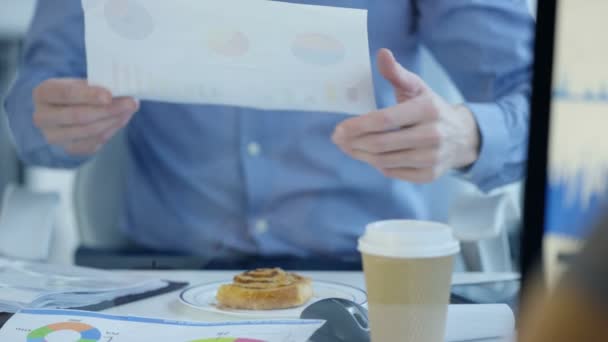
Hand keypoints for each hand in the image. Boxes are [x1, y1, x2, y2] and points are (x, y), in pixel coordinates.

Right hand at [33, 78, 138, 155]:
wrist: (63, 111)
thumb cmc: (75, 93)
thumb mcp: (79, 83)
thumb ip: (96, 87)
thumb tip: (123, 92)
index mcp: (43, 94)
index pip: (66, 94)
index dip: (88, 95)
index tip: (109, 95)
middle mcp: (42, 117)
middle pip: (79, 116)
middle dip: (109, 110)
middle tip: (131, 103)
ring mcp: (54, 136)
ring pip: (89, 131)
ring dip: (114, 121)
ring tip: (130, 110)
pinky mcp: (69, 149)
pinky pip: (94, 143)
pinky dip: (111, 130)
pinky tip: (122, 119)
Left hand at [332, 49, 479, 183]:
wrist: (463, 137)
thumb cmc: (430, 108)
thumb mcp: (417, 88)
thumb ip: (396, 73)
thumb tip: (382, 53)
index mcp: (427, 109)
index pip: (385, 120)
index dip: (358, 126)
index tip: (338, 129)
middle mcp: (432, 135)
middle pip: (381, 143)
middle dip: (354, 142)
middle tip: (337, 139)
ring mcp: (432, 157)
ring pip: (384, 161)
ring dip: (361, 155)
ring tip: (348, 146)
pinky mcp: (429, 175)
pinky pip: (394, 173)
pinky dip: (378, 166)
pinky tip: (369, 156)